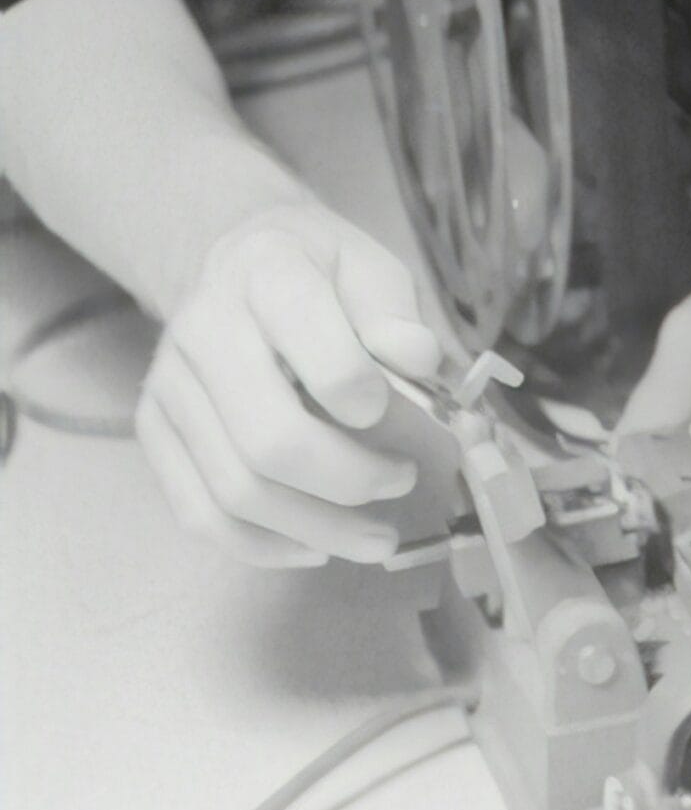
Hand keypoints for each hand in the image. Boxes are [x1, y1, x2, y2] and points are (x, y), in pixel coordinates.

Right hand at [136, 201, 443, 567]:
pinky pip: (201, 513)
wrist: (236, 262)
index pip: (303, 335)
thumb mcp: (368, 267)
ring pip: (236, 490)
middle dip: (348, 479)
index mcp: (265, 271)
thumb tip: (417, 359)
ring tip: (376, 538)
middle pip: (269, 438)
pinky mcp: (155, 430)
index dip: (356, 386)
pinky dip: (263, 546)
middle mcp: (202, 328)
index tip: (386, 409)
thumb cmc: (317, 271)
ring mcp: (170, 385)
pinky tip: (316, 547)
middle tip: (401, 482)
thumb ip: (394, 315)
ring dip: (317, 529)